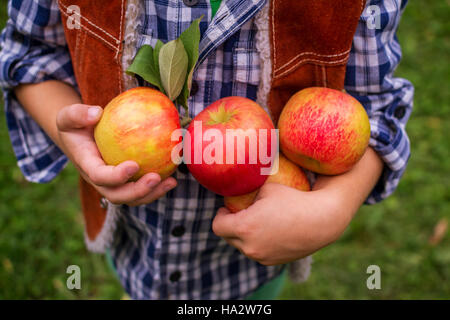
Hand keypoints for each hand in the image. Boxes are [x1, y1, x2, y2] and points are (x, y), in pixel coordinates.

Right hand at [56, 103, 176, 205]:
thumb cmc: (75, 125)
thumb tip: (96, 113)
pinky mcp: (125, 182)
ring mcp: (113, 184)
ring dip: (152, 193)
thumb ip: (78, 114)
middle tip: (156, 178)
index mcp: (86, 166)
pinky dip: (158, 187)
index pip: (99, 176)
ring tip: (171, 182)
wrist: (78, 138)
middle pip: (117, 195)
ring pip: (132, 198)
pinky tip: (174, 176)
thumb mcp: (68, 115)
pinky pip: (142, 189)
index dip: (116, 176)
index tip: (134, 165)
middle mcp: (99, 181)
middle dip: (138, 191)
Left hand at [212, 183, 350, 265]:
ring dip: (244, 235)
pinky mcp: (272, 262)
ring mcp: (261, 257)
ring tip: (257, 221)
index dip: (220, 215)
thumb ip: (247, 190)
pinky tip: (270, 231)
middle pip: (228, 237)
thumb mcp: (266, 188)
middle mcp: (250, 246)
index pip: (217, 226)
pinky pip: (256, 252)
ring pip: (242, 246)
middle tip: (241, 213)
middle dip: (231, 225)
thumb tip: (235, 185)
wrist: (322, 219)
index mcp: (245, 227)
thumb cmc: (294, 198)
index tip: (228, 208)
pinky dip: (257, 242)